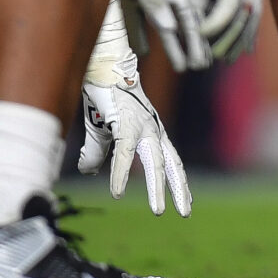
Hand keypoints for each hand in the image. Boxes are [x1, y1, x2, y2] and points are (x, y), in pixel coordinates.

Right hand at [76, 5, 191, 215]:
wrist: (100, 64)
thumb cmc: (102, 95)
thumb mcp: (100, 129)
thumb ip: (98, 152)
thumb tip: (90, 172)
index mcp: (152, 130)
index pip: (172, 159)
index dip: (180, 181)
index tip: (187, 202)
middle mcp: (153, 128)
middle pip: (172, 163)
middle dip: (180, 189)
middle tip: (186, 214)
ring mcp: (141, 124)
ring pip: (155, 161)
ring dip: (157, 188)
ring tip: (159, 212)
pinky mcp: (124, 121)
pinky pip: (124, 152)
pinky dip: (120, 174)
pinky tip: (116, 192)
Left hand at [95, 0, 211, 71]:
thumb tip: (169, 27)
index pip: (188, 16)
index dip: (196, 38)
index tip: (203, 58)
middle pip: (179, 22)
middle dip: (189, 44)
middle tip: (199, 67)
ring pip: (160, 24)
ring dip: (170, 44)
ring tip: (180, 65)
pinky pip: (136, 19)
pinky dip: (140, 34)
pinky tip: (142, 51)